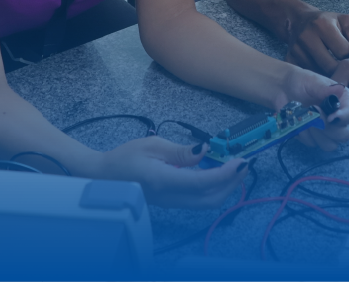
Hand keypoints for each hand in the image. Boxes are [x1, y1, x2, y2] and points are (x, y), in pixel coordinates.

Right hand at [98, 136, 246, 208]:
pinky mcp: (172, 202)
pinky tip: (216, 172)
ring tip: (233, 167)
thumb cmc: (125, 157)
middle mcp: (171, 197)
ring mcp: (172, 202)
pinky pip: (198, 200)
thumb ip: (181, 152)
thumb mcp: (153, 145)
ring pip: (206, 202)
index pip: (203, 183)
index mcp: (164, 181)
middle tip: (243, 163)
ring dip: (225, 187)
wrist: (104, 177)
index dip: (226, 174)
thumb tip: (204, 152)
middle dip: (232, 183)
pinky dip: (213, 188)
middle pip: (210, 198)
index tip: (241, 161)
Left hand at [278, 69, 348, 151]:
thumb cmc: (300, 82)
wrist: (281, 89)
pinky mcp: (312, 137)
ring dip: (316, 134)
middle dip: (329, 129)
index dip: (343, 118)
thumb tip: (341, 89)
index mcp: (342, 101)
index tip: (331, 117)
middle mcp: (337, 117)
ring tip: (305, 119)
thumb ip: (325, 89)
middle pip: (343, 135)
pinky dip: (304, 134)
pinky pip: (312, 143)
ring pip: (329, 145)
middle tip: (314, 114)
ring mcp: (325, 130)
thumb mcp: (312, 81)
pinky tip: (298, 122)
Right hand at [284, 8, 348, 74]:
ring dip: (330, 75)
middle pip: (330, 66)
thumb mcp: (346, 21)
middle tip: (346, 68)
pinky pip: (308, 77)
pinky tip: (323, 72)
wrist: (299, 21)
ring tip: (335, 69)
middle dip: (341, 69)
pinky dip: (318, 78)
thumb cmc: (328, 22)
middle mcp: (306, 37)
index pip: (343, 51)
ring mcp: (295, 50)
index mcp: (322, 25)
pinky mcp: (289, 60)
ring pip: (319, 74)